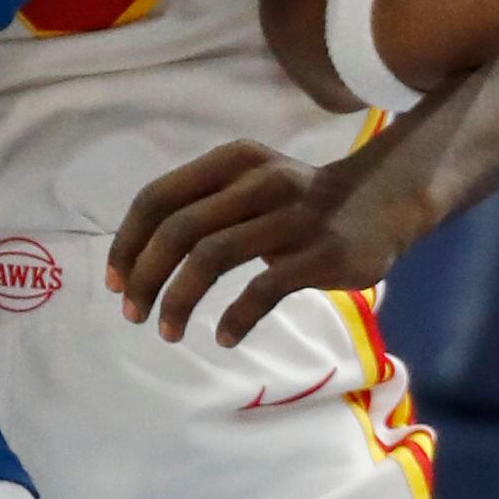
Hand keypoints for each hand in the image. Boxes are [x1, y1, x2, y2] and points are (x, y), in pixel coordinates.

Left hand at [105, 138, 420, 347]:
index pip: (158, 197)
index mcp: (230, 161)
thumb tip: (140, 255)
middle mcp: (256, 180)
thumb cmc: (299, 200)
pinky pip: (263, 287)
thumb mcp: (249, 184)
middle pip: (178, 229)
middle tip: (132, 313)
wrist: (384, 201)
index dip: (128, 241)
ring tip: (166, 332)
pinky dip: (236, 316)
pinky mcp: (320, 252)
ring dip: (179, 299)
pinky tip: (224, 337)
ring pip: (212, 256)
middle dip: (145, 275)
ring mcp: (290, 215)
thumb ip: (202, 205)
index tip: (114, 280)